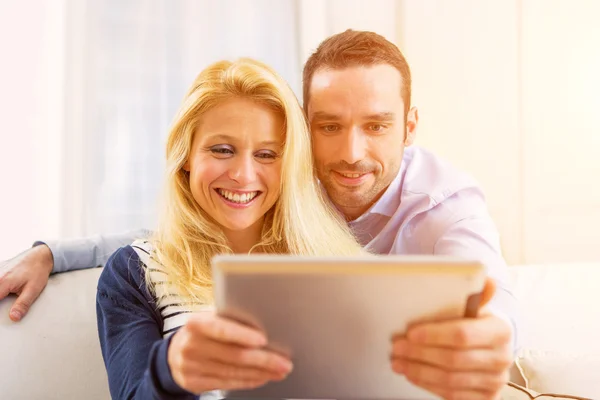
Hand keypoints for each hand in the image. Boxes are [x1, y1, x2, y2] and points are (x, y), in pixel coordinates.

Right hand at [0, 245, 53, 321]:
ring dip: (0, 294)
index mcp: (2, 283)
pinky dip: (0, 288)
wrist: (40, 256)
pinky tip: (5, 293)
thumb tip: (14, 317)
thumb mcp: (33, 290)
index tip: (3, 313)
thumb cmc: (37, 271)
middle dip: (0, 300)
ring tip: (6, 297)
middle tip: (8, 300)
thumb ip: (22, 304)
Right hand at [168, 311, 292, 393]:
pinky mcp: (195, 383)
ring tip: (279, 370)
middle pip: (233, 355)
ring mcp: (191, 367)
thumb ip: (229, 320)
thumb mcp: (209, 320)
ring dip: (261, 372)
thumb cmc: (201, 332)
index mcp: (196, 324)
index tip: (263, 340)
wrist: (173, 354)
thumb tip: (264, 323)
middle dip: (263, 359)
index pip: (221, 329)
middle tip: (284, 362)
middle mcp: (191, 346)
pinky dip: (248, 381)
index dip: (242, 335)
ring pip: (233, 372)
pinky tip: (262, 377)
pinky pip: (227, 383)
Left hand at [390, 278, 512, 399]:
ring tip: (398, 362)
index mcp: (501, 330)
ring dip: (419, 371)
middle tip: (397, 347)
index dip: (434, 335)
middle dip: (419, 354)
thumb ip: (476, 294)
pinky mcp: (486, 398)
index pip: (462, 334)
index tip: (411, 333)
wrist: (491, 348)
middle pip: (453, 359)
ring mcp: (495, 381)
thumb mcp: (475, 307)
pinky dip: (428, 385)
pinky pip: (452, 395)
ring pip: (450, 380)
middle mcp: (502, 358)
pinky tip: (413, 374)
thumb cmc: (475, 324)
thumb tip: (488, 280)